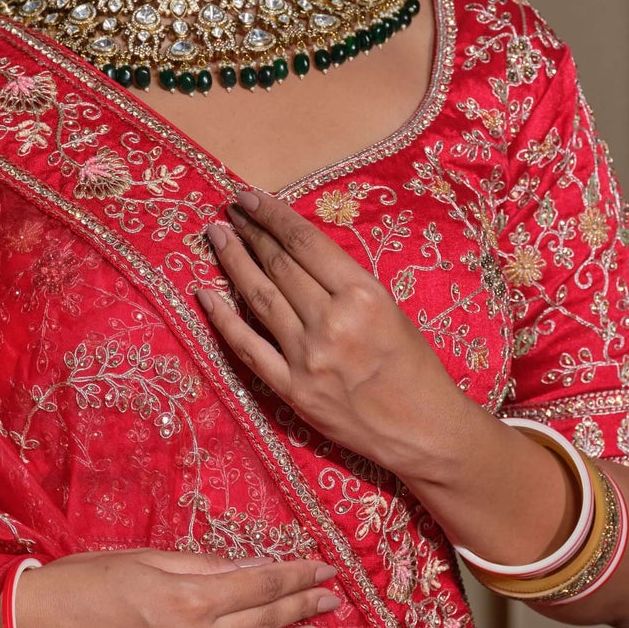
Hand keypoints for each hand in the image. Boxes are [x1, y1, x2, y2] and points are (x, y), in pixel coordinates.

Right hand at [0, 548, 339, 627]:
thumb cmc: (78, 581)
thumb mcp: (142, 557)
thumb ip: (199, 567)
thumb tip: (244, 570)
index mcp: (188, 598)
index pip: (259, 586)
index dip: (295, 576)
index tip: (324, 567)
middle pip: (260, 622)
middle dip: (301, 606)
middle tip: (333, 597)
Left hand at [198, 186, 581, 571]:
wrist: (424, 430)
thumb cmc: (415, 368)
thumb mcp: (391, 310)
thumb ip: (344, 284)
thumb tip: (295, 252)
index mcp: (364, 296)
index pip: (306, 243)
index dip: (272, 216)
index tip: (249, 197)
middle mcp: (333, 323)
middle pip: (279, 266)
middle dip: (250, 233)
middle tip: (228, 212)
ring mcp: (308, 358)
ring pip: (259, 299)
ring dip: (233, 263)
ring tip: (216, 237)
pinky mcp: (292, 390)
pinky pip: (247, 348)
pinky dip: (222, 318)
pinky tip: (204, 293)